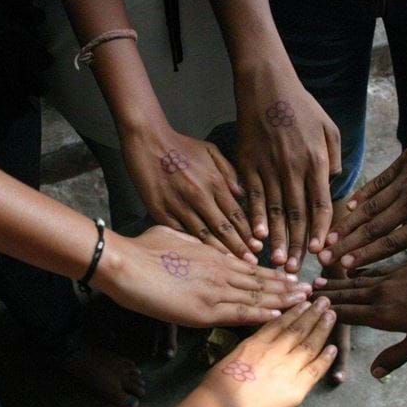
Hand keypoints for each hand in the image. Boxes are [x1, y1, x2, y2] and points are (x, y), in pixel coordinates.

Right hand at [93, 226, 311, 326]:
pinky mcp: (205, 309)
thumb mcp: (175, 234)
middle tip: (310, 290)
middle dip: (287, 287)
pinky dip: (261, 314)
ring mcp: (215, 290)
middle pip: (261, 281)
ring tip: (304, 303)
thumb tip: (199, 242)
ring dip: (282, 300)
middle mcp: (221, 271)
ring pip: (257, 296)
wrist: (125, 262)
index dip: (273, 273)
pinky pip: (240, 312)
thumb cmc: (143, 247)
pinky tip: (280, 316)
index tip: (291, 275)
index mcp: (214, 255)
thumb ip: (194, 242)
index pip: (252, 266)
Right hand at [123, 128, 262, 262]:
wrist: (148, 141)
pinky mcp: (160, 211)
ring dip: (218, 252)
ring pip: (203, 235)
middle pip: (223, 228)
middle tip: (251, 263)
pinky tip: (200, 259)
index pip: (236, 213)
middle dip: (239, 247)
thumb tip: (242, 194)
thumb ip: (229, 172)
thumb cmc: (181, 145)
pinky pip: (179, 233)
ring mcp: (179, 205)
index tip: (258, 246)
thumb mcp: (210, 151)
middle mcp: (200, 196)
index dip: (248, 232)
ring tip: (231, 266)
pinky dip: (191, 247)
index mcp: (214, 182)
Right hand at [144, 298, 337, 406]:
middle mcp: (273, 351)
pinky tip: (333, 347)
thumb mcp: (231, 358)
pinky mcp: (295, 387)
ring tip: (332, 315)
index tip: (304, 301)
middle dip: (312, 313)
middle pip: (297, 328)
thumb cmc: (216, 387)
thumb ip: (249, 350)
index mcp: (255, 343)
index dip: (294, 311)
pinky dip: (325, 358)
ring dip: (322, 328)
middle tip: (325, 300)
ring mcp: (286, 368)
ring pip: (309, 344)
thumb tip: (258, 345)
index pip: (279, 322)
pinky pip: (314, 369)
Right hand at [235, 66, 340, 272]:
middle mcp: (294, 169)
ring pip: (275, 210)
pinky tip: (257, 237)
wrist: (266, 85)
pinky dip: (255, 218)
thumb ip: (334, 156)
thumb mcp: (328, 126)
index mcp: (316, 161)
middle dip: (298, 245)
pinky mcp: (248, 164)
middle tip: (296, 271)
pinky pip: (253, 196)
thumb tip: (333, 182)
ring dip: (277, 239)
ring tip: (277, 263)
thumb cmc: (300, 105)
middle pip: (298, 215)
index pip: (321, 204)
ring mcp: (269, 167)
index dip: (321, 230)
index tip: (321, 251)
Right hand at [314, 253, 406, 377]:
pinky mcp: (398, 268)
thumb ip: (396, 356)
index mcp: (383, 314)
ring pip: (355, 282)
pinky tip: (349, 271)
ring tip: (317, 282)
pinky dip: (355, 272)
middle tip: (303, 294)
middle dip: (324, 296)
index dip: (327, 314)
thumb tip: (374, 374)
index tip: (306, 311)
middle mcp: (380, 294)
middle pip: (346, 295)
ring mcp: (389, 278)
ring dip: (336, 283)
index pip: (347, 314)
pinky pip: (370, 270)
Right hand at [319, 91, 406, 269]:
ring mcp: (405, 182)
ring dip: (347, 224)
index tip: (346, 266)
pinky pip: (376, 183)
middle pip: (373, 228)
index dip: (367, 255)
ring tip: (328, 237)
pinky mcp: (402, 164)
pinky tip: (346, 207)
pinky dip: (360, 196)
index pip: (392, 243)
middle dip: (346, 245)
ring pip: (370, 207)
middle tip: (323, 256)